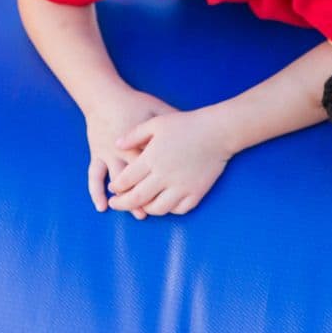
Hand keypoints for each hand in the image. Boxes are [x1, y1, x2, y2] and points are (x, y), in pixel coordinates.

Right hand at [83, 90, 178, 216]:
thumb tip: (195, 131)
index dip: (168, 181)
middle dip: (148, 196)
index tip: (179, 193)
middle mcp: (125, 151)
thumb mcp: (159, 110)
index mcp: (144, 143)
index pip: (157, 166)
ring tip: (138, 214)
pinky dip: (96, 192)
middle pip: (138, 179)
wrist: (105, 95)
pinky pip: (94, 176)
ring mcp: (109, 154)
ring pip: (117, 181)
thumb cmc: (136, 102)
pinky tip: (101, 207)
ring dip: (127, 198)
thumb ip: (175, 122)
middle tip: (163, 211)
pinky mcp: (97, 154)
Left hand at [106, 109, 234, 216]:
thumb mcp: (156, 123)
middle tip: (116, 204)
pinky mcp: (196, 192)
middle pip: (137, 198)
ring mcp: (181, 186)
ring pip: (157, 209)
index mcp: (151, 158)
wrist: (218, 132)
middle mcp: (164, 176)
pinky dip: (169, 210)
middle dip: (122, 203)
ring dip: (145, 209)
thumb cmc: (186, 124)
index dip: (116, 187)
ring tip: (141, 205)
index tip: (113, 188)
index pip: (126, 180)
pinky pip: (179, 209)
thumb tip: (116, 144)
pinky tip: (164, 203)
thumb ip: (134, 135)